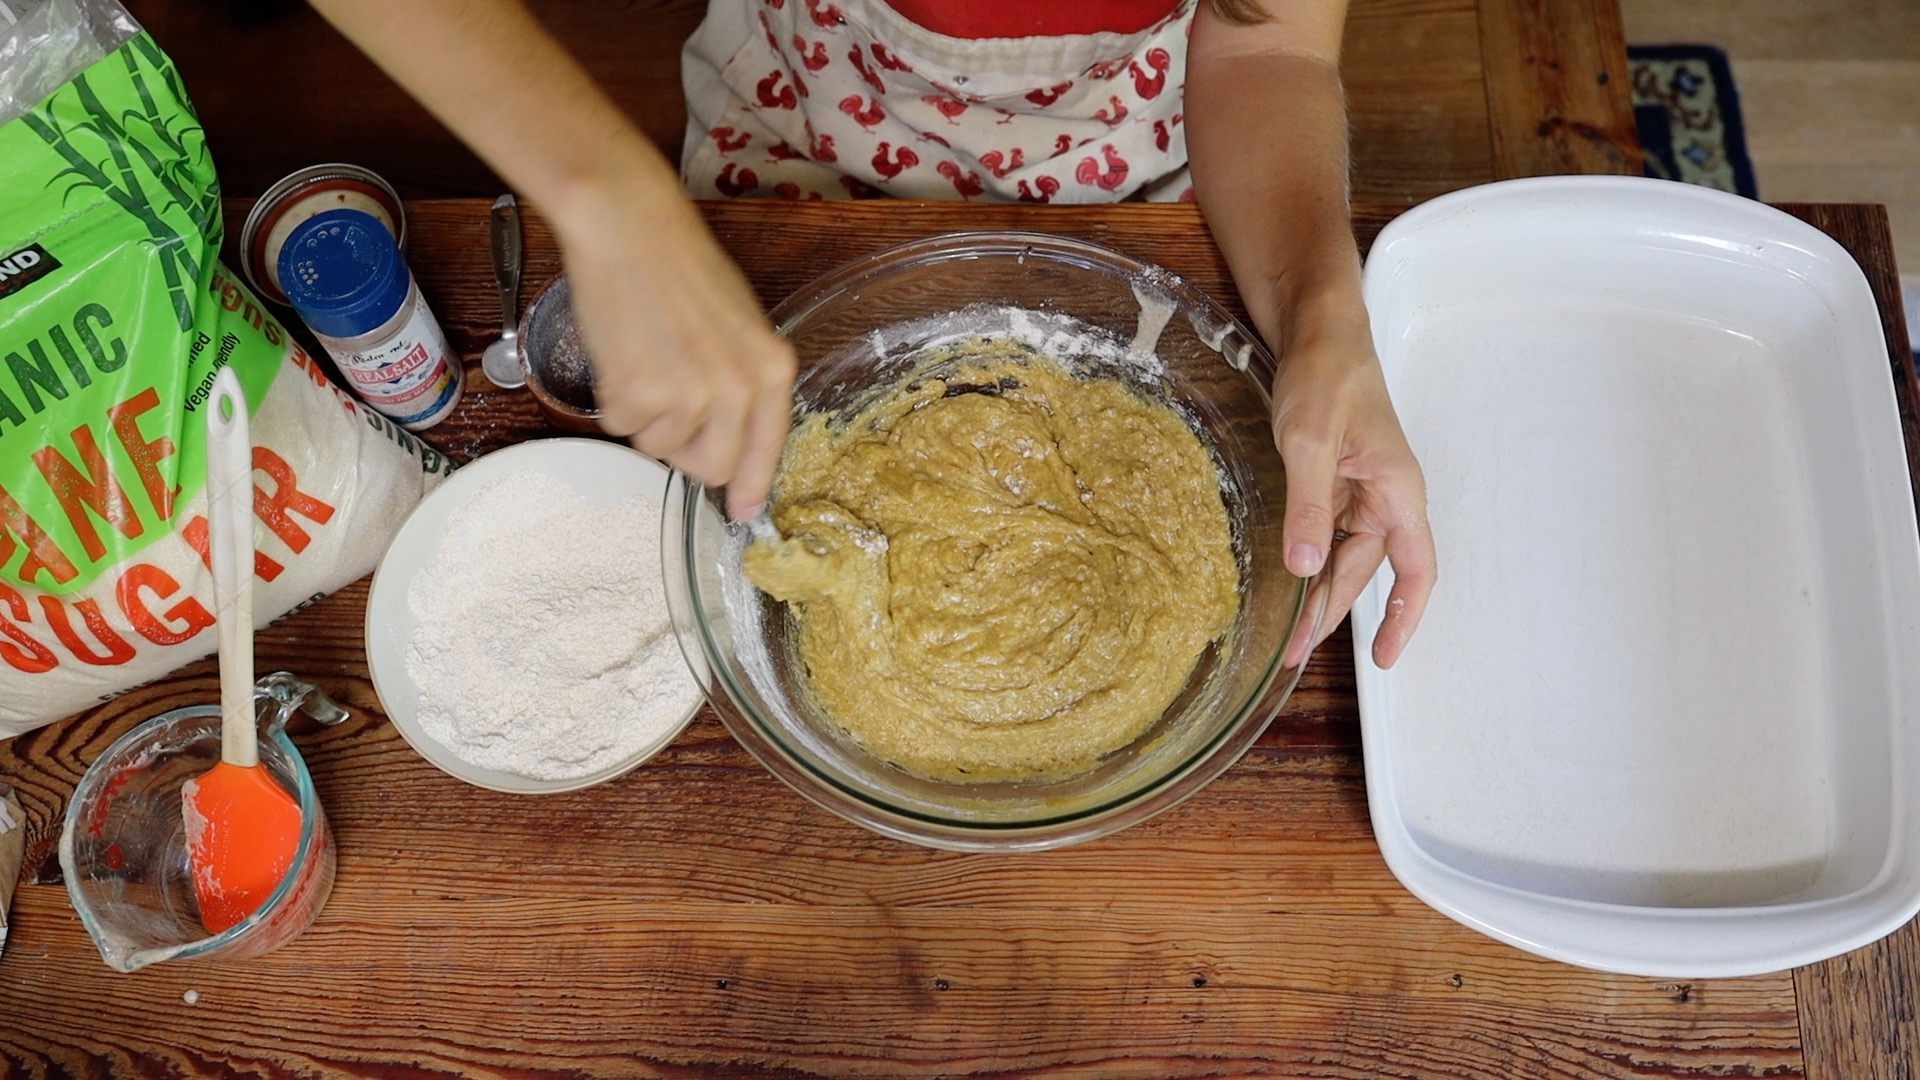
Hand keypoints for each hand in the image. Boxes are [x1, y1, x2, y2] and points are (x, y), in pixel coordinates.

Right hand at [555, 178, 795, 519]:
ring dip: (646, 418)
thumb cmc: (680, 267)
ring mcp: (689, 395)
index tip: (740, 513)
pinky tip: (622, 353)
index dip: (750, 487)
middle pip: (711, 467)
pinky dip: (614, 400)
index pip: (768, 449)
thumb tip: (731, 443)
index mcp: (772, 368)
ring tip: (645, 359)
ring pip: (660, 448)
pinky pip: (621, 426)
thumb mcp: (738, 325)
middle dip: (684, 451)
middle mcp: (738, 388)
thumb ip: (743, 383)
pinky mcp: (638, 393)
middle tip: (666, 407)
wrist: (629, 226)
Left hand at [1270, 314, 1434, 668]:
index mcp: (1398, 490)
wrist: (1317, 328)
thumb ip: (1309, 507)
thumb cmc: (1326, 371)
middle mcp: (1386, 495)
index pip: (1416, 570)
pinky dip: (1307, 555)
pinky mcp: (1337, 479)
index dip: (1404, 618)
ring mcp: (1361, 488)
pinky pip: (1325, 529)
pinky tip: (1282, 577)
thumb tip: (1305, 567)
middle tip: (1293, 650)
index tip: (1385, 657)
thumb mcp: (1308, 443)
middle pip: (1366, 570)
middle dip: (1333, 613)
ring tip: (1283, 627)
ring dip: (1316, 589)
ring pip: (1342, 553)